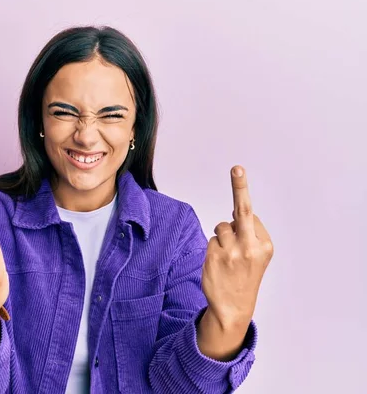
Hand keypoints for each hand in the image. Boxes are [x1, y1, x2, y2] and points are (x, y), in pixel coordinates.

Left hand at [201, 166, 273, 328]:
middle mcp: (250, 247)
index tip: (241, 189)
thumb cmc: (244, 277)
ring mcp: (231, 252)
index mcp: (265, 245)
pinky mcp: (214, 256)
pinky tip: (218, 263)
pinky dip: (213, 246)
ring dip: (221, 237)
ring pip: (221, 226)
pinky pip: (211, 238)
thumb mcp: (257, 257)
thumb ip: (249, 234)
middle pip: (243, 211)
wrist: (233, 308)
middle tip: (237, 168)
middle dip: (240, 187)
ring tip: (227, 258)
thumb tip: (236, 210)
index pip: (249, 216)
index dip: (243, 222)